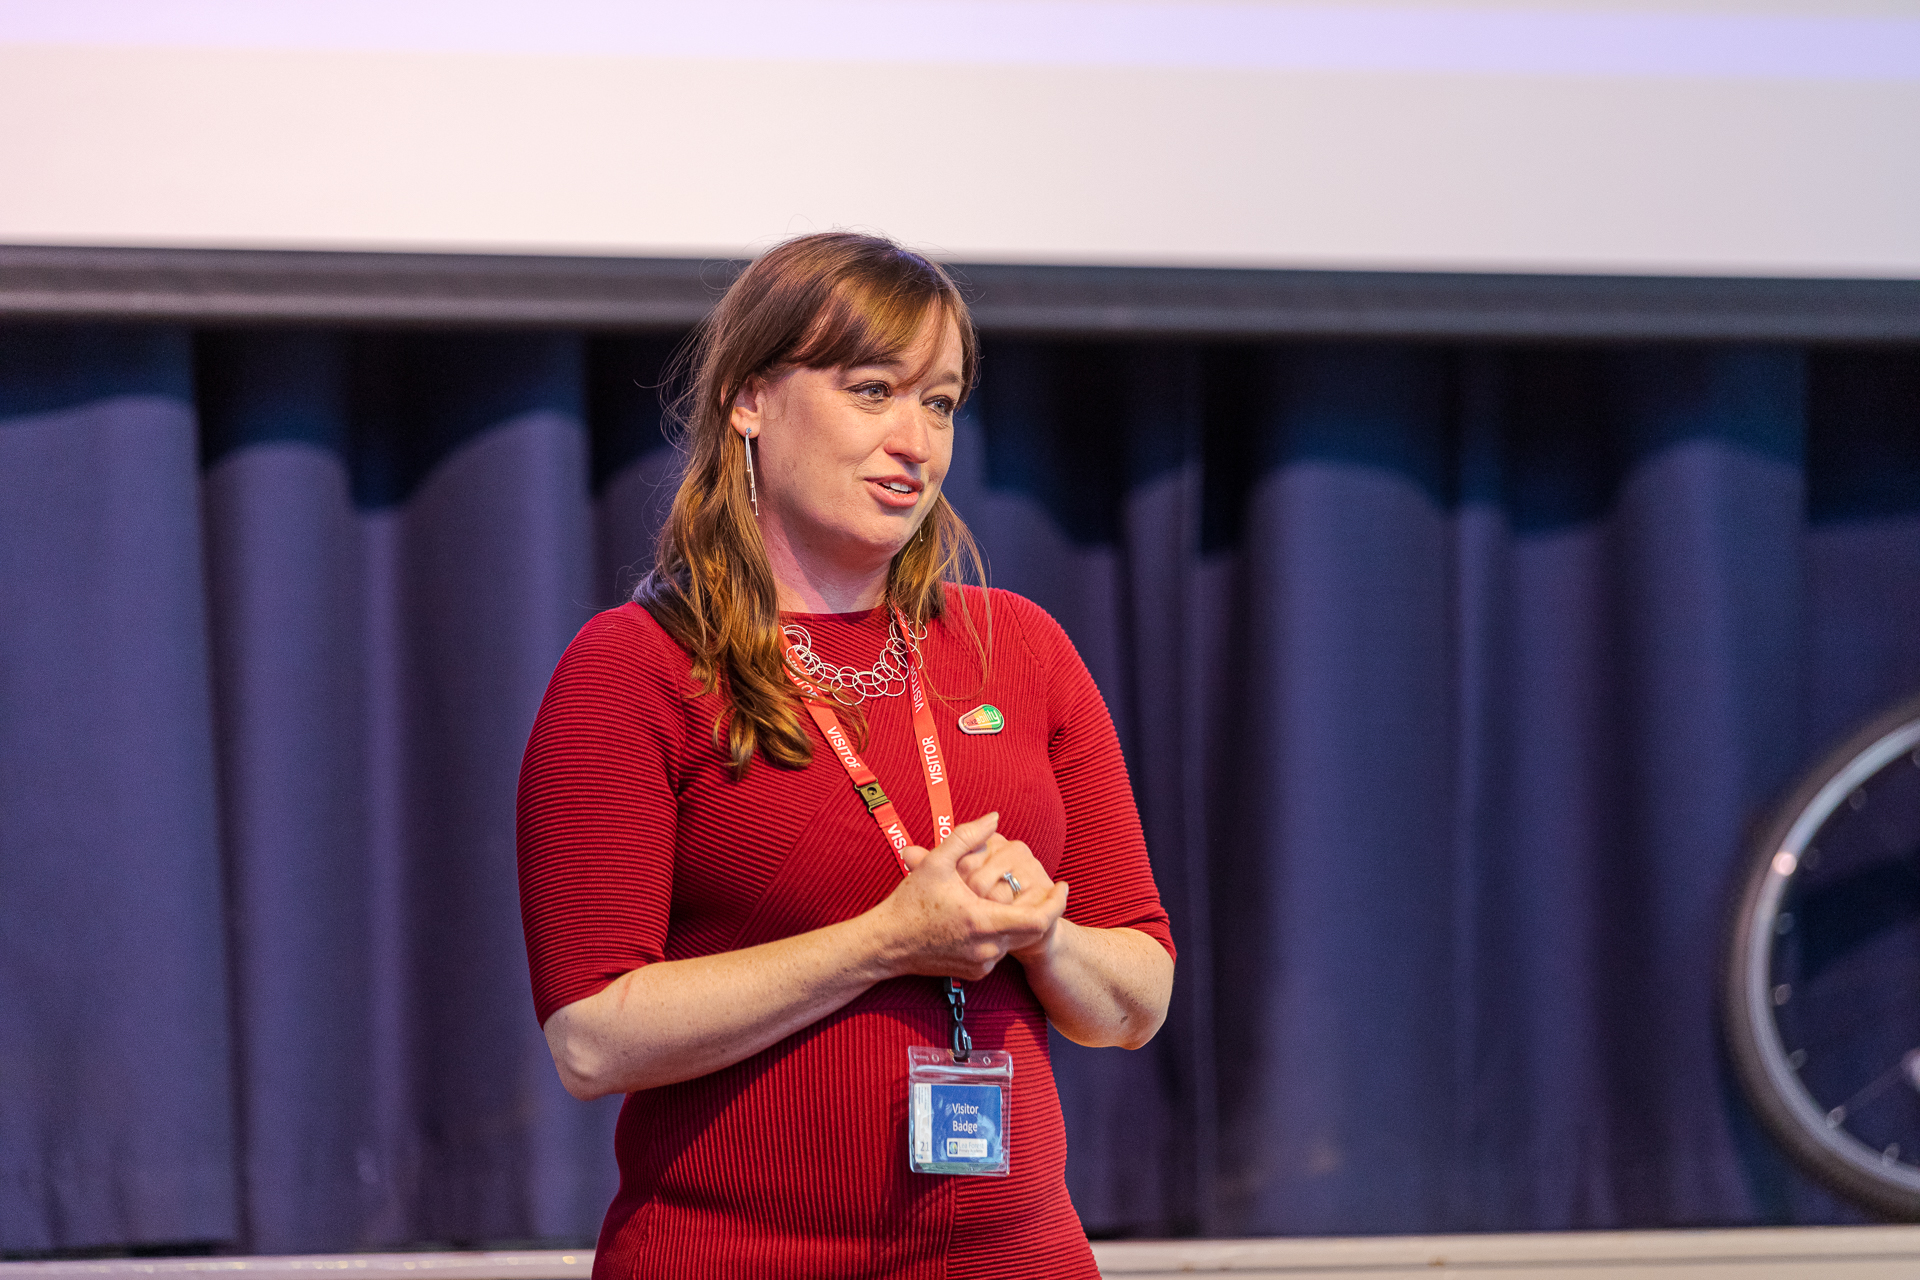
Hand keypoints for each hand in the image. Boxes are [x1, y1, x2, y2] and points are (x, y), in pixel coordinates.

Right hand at [873, 814, 1067, 979]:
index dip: (1057, 903)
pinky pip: (999, 952)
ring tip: (1011, 897)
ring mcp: (981, 964)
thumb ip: (968, 836)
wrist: (886, 943)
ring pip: (1015, 940)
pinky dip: (1000, 934)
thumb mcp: (936, 862)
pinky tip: (988, 916)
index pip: (1039, 920)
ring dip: (1017, 920)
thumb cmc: (909, 902)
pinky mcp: (974, 973)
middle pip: (1033, 931)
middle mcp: (987, 949)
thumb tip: (995, 817)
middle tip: (1046, 886)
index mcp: (982, 922)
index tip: (1062, 884)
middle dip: (1043, 908)